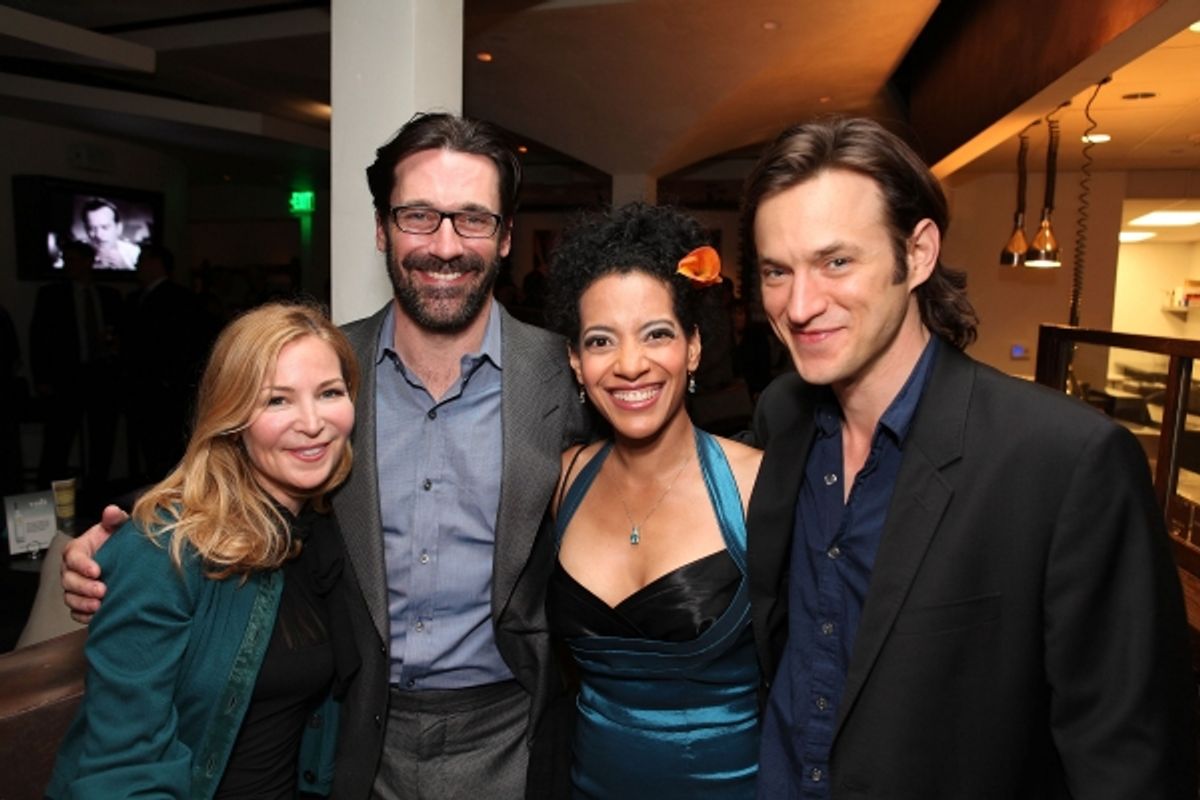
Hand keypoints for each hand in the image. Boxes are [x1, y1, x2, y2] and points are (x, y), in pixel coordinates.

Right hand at [61, 505, 126, 622]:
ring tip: (100, 605)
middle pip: (68, 581)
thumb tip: (111, 511)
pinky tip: (97, 616)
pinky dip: (84, 616)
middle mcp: (72, 570)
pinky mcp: (80, 602)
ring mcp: (75, 587)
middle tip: (102, 590)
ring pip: (70, 598)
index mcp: (78, 550)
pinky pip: (75, 612)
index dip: (82, 564)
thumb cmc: (117, 542)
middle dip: (84, 587)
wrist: (125, 559)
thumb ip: (114, 518)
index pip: (73, 557)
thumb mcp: (117, 527)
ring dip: (83, 603)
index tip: (97, 570)